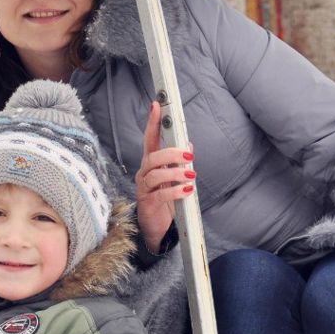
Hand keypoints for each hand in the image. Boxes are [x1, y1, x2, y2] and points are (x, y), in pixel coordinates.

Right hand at [135, 101, 194, 253]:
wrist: (158, 228)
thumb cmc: (165, 199)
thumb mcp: (174, 178)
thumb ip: (179, 162)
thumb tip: (189, 145)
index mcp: (151, 165)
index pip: (149, 139)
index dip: (152, 123)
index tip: (156, 106)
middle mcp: (144, 174)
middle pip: (152, 157)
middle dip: (170, 153)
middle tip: (188, 156)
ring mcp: (144, 189)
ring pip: (155, 175)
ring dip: (175, 173)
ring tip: (190, 175)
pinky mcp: (148, 204)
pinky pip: (160, 195)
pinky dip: (175, 191)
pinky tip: (187, 190)